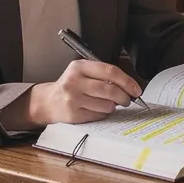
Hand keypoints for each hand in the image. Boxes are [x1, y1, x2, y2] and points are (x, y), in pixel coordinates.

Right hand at [24, 60, 145, 126]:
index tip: (136, 89)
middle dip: (124, 96)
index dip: (127, 81)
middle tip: (128, 99)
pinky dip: (103, 114)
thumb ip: (102, 75)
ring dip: (113, 106)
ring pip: (106, 105)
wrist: (48, 101)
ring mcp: (72, 99)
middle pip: (110, 89)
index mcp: (79, 66)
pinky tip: (98, 110)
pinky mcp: (73, 115)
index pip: (110, 71)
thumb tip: (128, 86)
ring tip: (110, 104)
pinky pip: (97, 115)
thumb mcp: (82, 72)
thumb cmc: (70, 86)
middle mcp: (74, 81)